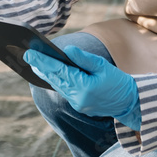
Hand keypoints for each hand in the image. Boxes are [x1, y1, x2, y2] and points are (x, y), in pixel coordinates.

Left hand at [23, 45, 141, 130]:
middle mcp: (78, 97)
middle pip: (55, 79)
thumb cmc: (118, 81)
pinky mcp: (79, 105)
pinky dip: (56, 81)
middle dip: (41, 67)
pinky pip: (64, 91)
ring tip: (34, 62)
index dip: (43, 61)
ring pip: (58, 86)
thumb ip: (84, 59)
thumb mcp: (103, 66)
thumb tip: (67, 50)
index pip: (59, 71)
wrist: (129, 102)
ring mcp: (77, 103)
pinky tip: (49, 73)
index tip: (30, 54)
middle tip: (27, 55)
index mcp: (84, 87)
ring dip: (46, 74)